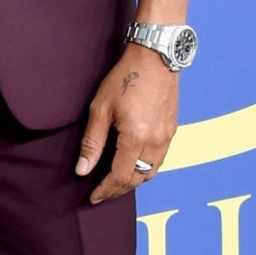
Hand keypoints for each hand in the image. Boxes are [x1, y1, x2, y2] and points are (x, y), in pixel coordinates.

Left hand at [75, 47, 178, 203]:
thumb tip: (83, 170)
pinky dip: (145, 167)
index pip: (120, 176)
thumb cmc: (125, 78)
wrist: (155, 57)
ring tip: (115, 182)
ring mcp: (168, 136)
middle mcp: (156, 141)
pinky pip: (160, 159)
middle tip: (102, 193)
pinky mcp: (172, 129)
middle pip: (137, 178)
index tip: (93, 197)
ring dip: (133, 180)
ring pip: (151, 171)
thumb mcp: (100, 108)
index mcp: (137, 137)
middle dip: (119, 189)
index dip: (106, 190)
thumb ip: (92, 142)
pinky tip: (133, 164)